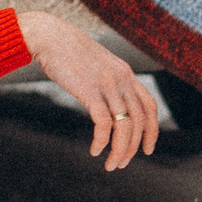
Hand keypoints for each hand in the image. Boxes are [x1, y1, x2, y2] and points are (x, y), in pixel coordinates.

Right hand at [16, 11, 158, 170]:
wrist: (49, 37)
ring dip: (119, 151)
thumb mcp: (98, 65)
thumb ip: (109, 81)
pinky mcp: (89, 90)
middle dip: (133, 147)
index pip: (150, 106)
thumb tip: (110, 103)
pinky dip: (102, 142)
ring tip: (111, 165)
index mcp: (126, 73)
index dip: (152, 130)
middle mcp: (122, 79)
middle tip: (122, 163)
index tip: (147, 149)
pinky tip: (94, 151)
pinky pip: (103, 124)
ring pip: (124, 126)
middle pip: (139, 121)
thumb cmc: (69, 53)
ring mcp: (107, 84)